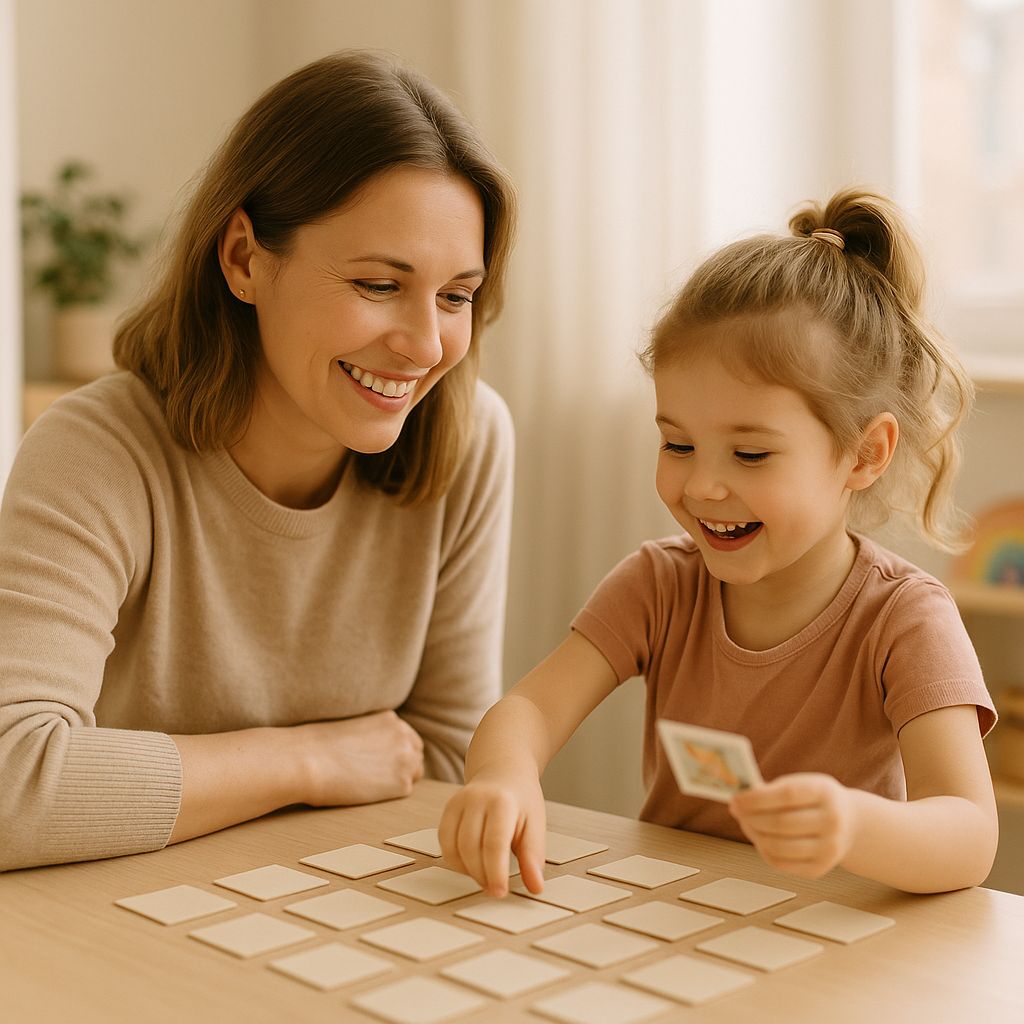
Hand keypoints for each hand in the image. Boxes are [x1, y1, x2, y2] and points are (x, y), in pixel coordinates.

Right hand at [296, 711, 423, 806]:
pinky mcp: (402, 784)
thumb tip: (376, 752)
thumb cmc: (318, 745)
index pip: (407, 738)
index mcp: (390, 719)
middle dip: (402, 765)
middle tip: (379, 776)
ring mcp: (406, 759)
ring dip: (398, 779)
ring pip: (414, 774)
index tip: (382, 762)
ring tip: (371, 784)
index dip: (396, 751)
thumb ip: (373, 735)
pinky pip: (403, 791)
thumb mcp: (352, 727)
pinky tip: (367, 791)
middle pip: (415, 754)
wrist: (308, 761)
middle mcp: (404, 735)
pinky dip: (388, 794)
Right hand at [439, 765, 546, 897]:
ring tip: (485, 877)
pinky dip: (455, 860)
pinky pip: (444, 842)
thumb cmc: (521, 799)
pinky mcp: (448, 809)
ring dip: (467, 870)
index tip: (500, 892)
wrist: (503, 770)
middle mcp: (476, 799)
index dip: (495, 872)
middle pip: (470, 847)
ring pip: (453, 847)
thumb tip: (535, 886)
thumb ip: (533, 856)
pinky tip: (471, 865)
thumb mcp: (536, 824)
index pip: (494, 843)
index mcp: (502, 802)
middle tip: (494, 889)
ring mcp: (458, 802)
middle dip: (481, 875)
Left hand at [729, 773, 856, 878]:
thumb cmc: (814, 799)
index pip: (787, 795)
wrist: (850, 823)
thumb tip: (738, 800)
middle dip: (751, 817)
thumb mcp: (801, 784)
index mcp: (825, 793)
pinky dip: (763, 850)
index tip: (736, 798)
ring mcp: (829, 848)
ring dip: (754, 834)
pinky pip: (781, 863)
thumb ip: (772, 790)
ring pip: (779, 847)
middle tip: (735, 810)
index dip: (757, 798)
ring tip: (745, 822)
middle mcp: (832, 822)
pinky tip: (759, 837)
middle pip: (781, 823)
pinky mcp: (820, 868)